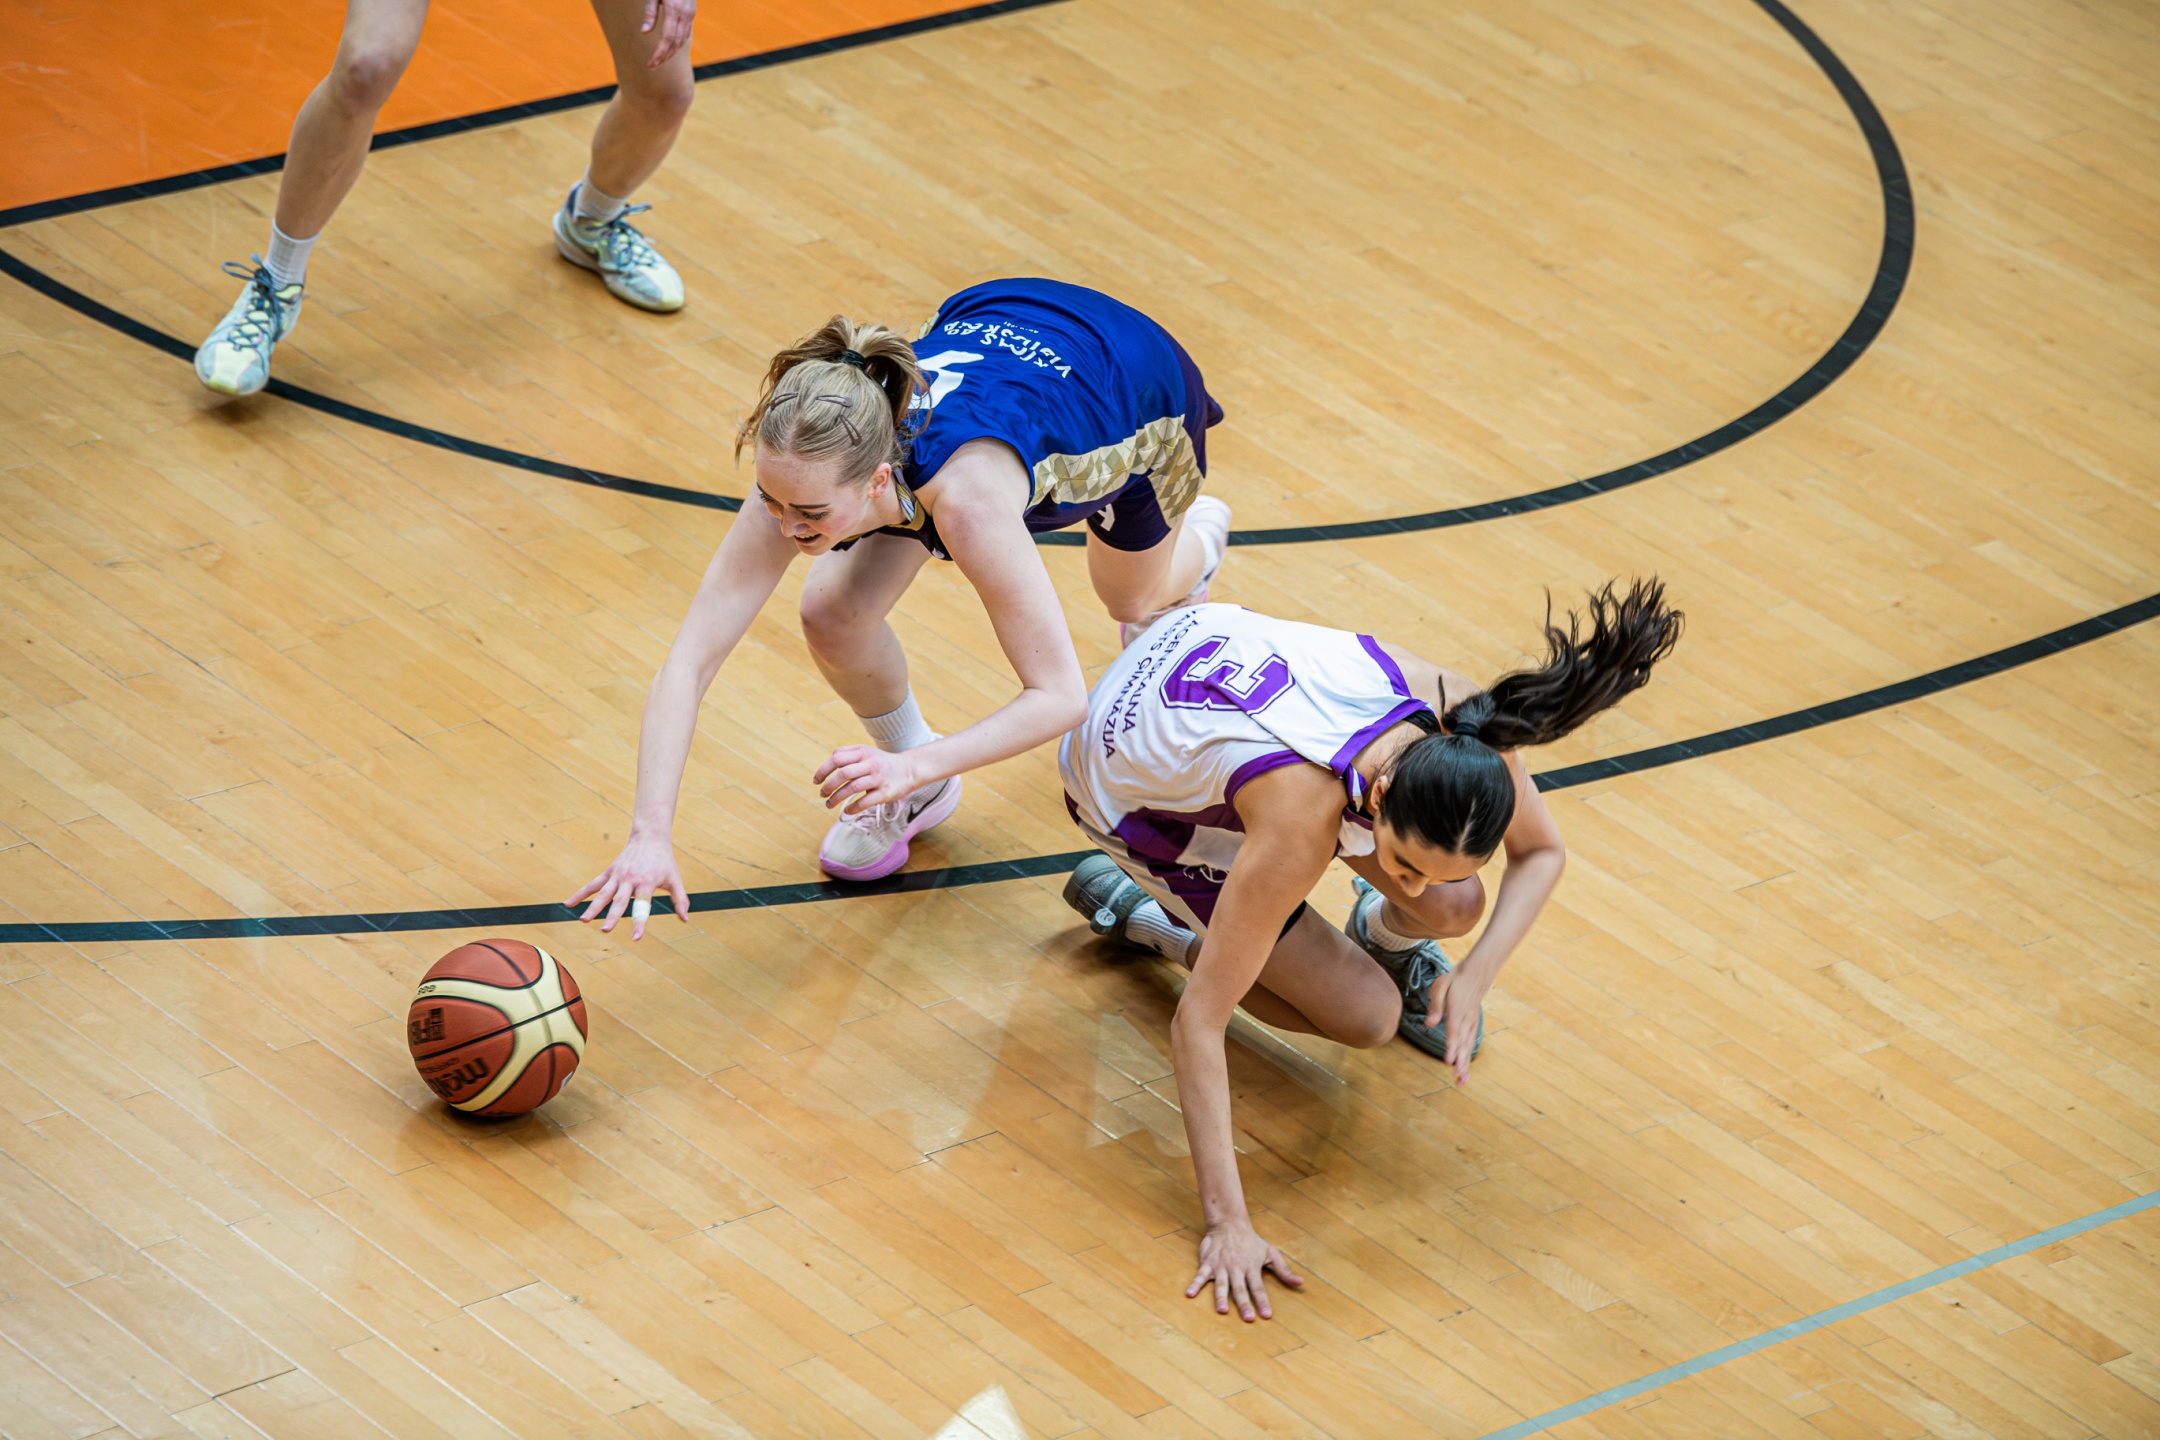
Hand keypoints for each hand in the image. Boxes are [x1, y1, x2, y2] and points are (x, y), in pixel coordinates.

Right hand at [567, 829, 687, 939]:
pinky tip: (568, 904)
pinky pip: (593, 884)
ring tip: (584, 920)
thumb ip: (680, 899)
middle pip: (620, 901)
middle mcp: (630, 880)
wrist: (649, 837)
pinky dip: (580, 894)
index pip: (642, 906)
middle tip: (606, 930)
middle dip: (612, 916)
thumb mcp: (675, 879)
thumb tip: (685, 919)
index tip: (635, 938)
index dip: (639, 922)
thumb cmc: (664, 861)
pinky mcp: (609, 872)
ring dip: (593, 907)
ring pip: (603, 894)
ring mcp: (617, 876)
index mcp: (646, 883)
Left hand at [641, 0, 694, 66]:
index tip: (651, 64)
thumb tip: (644, 32)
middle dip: (665, 57)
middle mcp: (685, 14)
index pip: (667, 38)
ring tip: (660, 59)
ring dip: (672, 52)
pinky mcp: (692, 13)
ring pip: (682, 40)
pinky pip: (686, 33)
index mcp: (674, 9)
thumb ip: (650, 13)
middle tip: (653, 66)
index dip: (660, 53)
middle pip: (676, 43)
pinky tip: (670, 48)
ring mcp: (690, 14)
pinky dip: (678, 44)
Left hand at [815, 744, 926, 812]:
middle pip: (843, 773)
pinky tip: (847, 810)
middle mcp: (870, 764)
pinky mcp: (885, 793)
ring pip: (852, 788)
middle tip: (822, 794)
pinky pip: (865, 801)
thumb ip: (848, 752)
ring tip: (829, 804)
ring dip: (837, 798)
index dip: (823, 770)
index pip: (837, 759)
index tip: (816, 781)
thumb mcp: (866, 751)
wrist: (909, 769)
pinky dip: (853, 807)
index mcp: (862, 753)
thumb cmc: (882, 762)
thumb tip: (831, 758)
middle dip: (829, 786)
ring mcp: (878, 779)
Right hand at [1187, 1218, 1302, 1321]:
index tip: (1266, 1316)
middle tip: (1248, 1318)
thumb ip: (1284, 1271)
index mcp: (1252, 1267)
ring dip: (1221, 1297)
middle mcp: (1236, 1268)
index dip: (1262, 1302)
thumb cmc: (1252, 1242)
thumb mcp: (1271, 1253)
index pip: (1258, 1287)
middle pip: (1241, 1289)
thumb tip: (1301, 1283)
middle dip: (1244, 1304)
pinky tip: (1190, 1294)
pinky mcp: (1208, 1263)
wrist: (1229, 1223)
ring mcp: (1221, 1266)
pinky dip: (1195, 1284)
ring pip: (1221, 1284)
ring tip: (1222, 1310)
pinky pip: (1200, 1275)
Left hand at [1418, 966, 1487, 1088]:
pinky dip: (1467, 1058)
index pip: (1454, 1033)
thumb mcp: (1440, 986)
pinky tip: (1465, 1071)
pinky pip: (1470, 1045)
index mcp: (1457, 1012)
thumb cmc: (1454, 981)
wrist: (1475, 976)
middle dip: (1460, 1064)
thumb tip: (1429, 1023)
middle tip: (1458, 1080)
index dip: (1451, 1048)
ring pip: (1467, 1048)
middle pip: (1463, 1045)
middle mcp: (1466, 1021)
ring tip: (1462, 1082)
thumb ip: (1435, 1005)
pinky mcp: (1472, 1027)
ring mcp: (1471, 1024)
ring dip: (1465, 1065)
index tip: (1448, 1062)